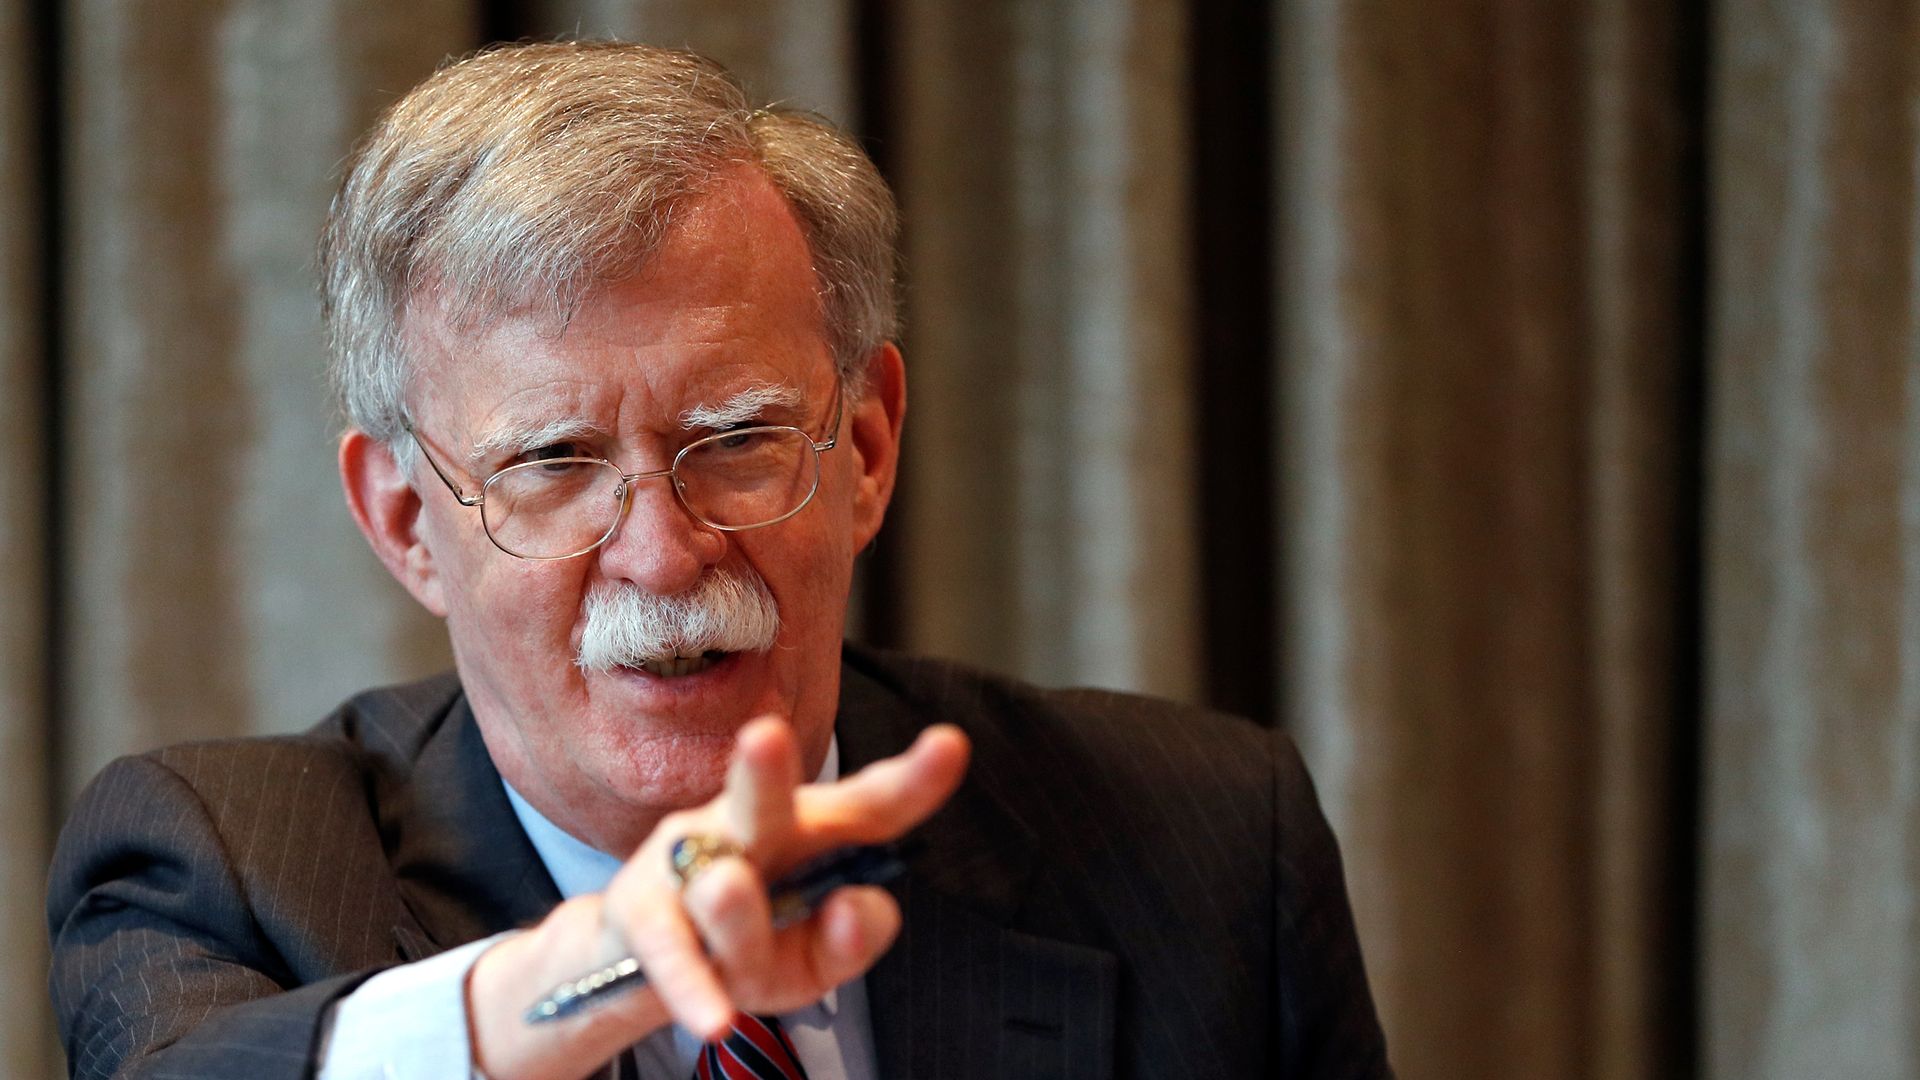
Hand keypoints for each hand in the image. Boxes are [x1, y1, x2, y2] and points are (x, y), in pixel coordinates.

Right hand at [465, 718, 969, 1079]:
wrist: (646, 964)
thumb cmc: (751, 941)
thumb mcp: (818, 955)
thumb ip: (856, 935)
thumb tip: (856, 906)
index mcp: (809, 832)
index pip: (869, 806)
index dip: (912, 778)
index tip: (951, 745)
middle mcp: (747, 831)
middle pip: (763, 804)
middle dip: (765, 771)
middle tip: (765, 735)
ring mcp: (688, 866)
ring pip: (719, 888)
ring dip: (731, 906)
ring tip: (728, 890)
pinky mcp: (643, 915)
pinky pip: (671, 954)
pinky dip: (693, 987)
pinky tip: (715, 1019)